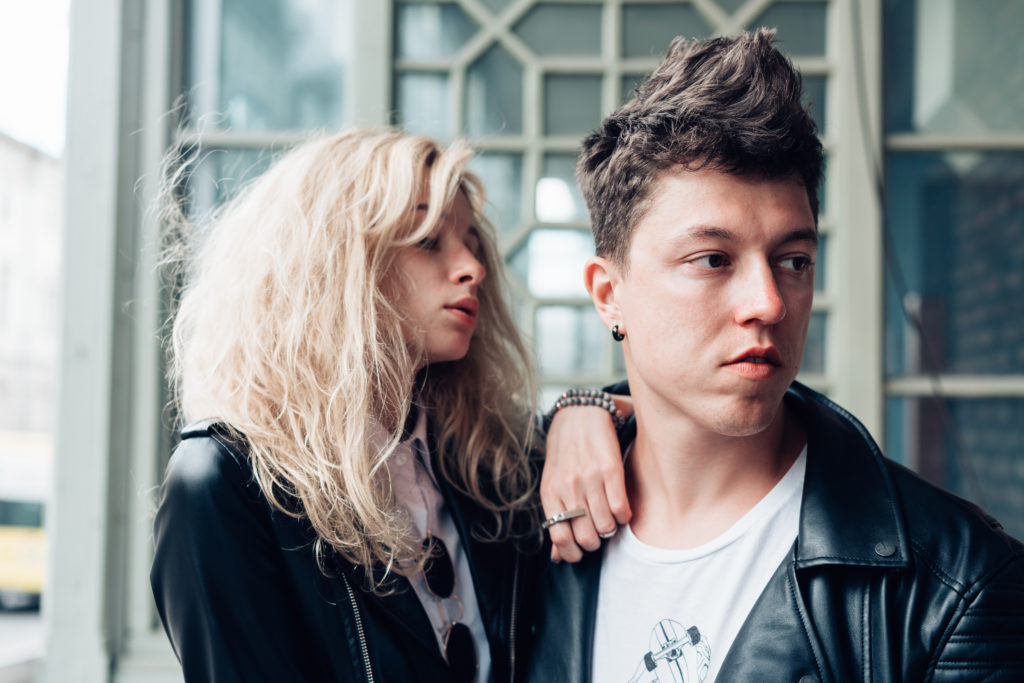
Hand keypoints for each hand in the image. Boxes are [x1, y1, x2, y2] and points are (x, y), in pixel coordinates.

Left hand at [540, 397, 631, 562]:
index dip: (572, 554)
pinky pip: (621, 509)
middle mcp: (568, 487)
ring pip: (606, 526)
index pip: (559, 537)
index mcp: (550, 492)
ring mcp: (589, 478)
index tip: (581, 553)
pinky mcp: (610, 469)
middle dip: (595, 543)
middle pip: (585, 537)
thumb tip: (556, 558)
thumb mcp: (552, 483)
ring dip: (611, 530)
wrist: (580, 414)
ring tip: (611, 521)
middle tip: (599, 535)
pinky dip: (624, 517)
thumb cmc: (565, 453)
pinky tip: (621, 510)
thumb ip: (555, 519)